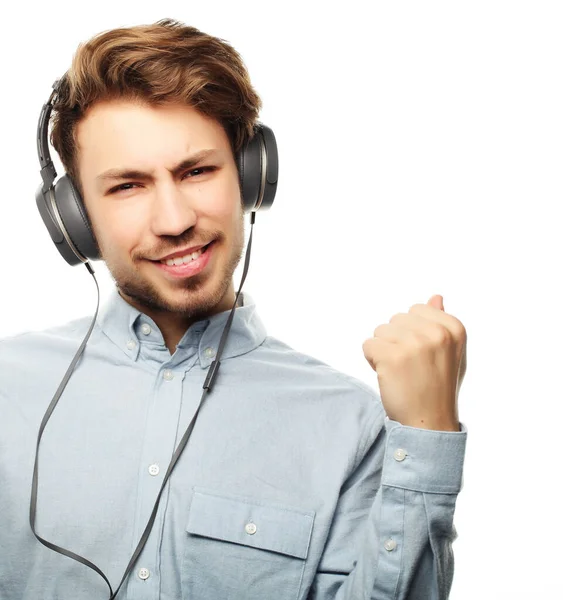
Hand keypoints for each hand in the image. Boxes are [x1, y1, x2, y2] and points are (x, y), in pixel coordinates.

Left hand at [362, 295, 466, 430]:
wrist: (429, 423)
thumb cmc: (438, 387)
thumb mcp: (450, 353)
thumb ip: (441, 323)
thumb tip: (435, 297)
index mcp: (453, 328)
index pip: (416, 310)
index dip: (412, 332)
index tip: (423, 356)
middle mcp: (436, 333)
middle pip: (396, 319)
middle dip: (396, 341)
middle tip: (410, 367)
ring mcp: (414, 344)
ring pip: (380, 331)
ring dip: (384, 351)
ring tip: (400, 372)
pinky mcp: (392, 356)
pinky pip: (368, 345)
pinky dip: (372, 361)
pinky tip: (388, 376)